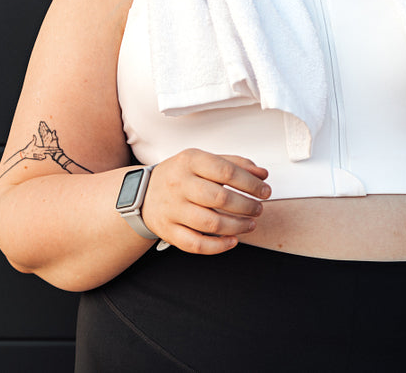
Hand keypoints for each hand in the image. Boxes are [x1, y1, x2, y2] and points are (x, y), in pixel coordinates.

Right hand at [141, 149, 270, 253]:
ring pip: (211, 223)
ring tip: (250, 224)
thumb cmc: (177, 176)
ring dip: (237, 226)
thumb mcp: (201, 160)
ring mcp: (173, 209)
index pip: (226, 171)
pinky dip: (218, 246)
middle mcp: (179, 184)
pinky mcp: (169, 231)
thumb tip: (261, 174)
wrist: (141, 193)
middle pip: (220, 198)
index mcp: (189, 161)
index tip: (264, 190)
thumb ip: (233, 163)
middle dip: (247, 206)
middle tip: (258, 208)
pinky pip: (196, 244)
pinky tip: (232, 240)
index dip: (250, 183)